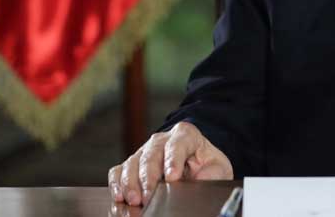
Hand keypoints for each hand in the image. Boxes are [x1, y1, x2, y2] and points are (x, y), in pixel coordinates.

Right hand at [107, 122, 232, 206]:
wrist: (196, 166)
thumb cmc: (206, 166)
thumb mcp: (217, 168)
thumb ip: (212, 173)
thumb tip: (202, 180)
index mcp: (186, 135)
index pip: (178, 143)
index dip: (173, 159)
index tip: (173, 177)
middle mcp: (162, 140)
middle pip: (151, 154)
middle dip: (149, 176)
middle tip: (150, 195)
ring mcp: (144, 151)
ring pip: (133, 162)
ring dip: (131, 183)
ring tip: (135, 200)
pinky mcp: (132, 165)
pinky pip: (118, 171)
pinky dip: (117, 184)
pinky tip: (120, 196)